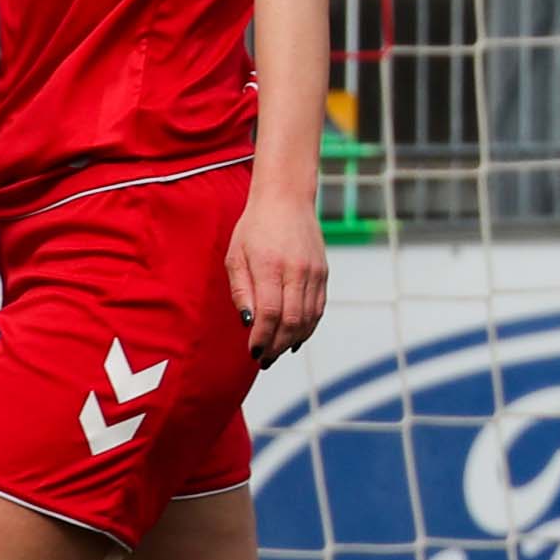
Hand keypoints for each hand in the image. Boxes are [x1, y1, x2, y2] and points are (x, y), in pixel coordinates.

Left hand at [228, 187, 331, 364]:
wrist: (287, 200)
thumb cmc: (255, 228)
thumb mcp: (236, 255)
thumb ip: (241, 290)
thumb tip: (247, 322)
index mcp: (270, 266)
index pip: (270, 313)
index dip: (262, 337)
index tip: (252, 351)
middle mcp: (296, 271)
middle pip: (291, 321)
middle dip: (276, 346)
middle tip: (263, 359)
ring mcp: (314, 273)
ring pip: (308, 319)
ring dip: (292, 341)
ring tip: (277, 352)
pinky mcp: (323, 274)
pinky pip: (318, 308)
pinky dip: (307, 327)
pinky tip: (295, 338)